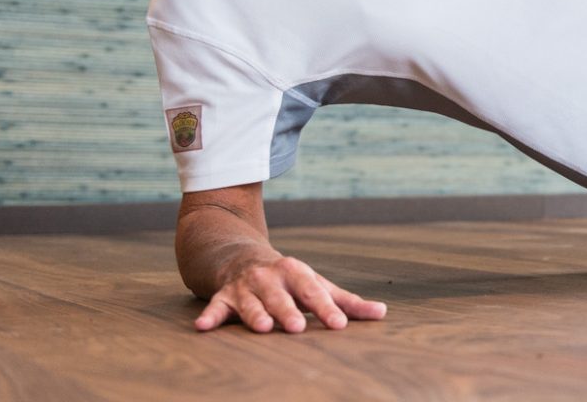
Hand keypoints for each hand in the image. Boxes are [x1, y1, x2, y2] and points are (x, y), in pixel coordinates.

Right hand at [194, 254, 386, 333]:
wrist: (243, 257)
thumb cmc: (290, 279)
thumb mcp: (317, 284)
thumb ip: (348, 302)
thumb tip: (383, 313)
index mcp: (297, 273)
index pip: (314, 292)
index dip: (327, 308)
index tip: (339, 325)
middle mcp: (271, 278)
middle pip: (281, 298)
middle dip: (288, 311)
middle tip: (297, 327)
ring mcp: (246, 287)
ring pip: (251, 303)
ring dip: (256, 314)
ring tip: (263, 328)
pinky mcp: (224, 296)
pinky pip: (215, 307)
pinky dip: (210, 316)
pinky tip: (203, 327)